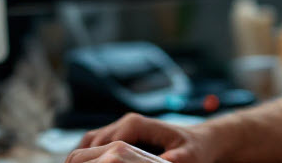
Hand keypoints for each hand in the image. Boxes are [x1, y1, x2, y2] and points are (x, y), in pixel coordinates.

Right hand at [65, 113, 220, 162]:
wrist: (198, 141)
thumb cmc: (193, 149)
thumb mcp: (186, 157)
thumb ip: (170, 160)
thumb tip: (162, 162)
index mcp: (136, 124)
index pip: (106, 144)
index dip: (98, 161)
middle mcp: (125, 123)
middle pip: (93, 143)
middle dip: (85, 160)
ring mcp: (119, 128)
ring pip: (88, 143)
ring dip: (82, 158)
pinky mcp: (117, 137)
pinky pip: (93, 146)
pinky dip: (86, 157)